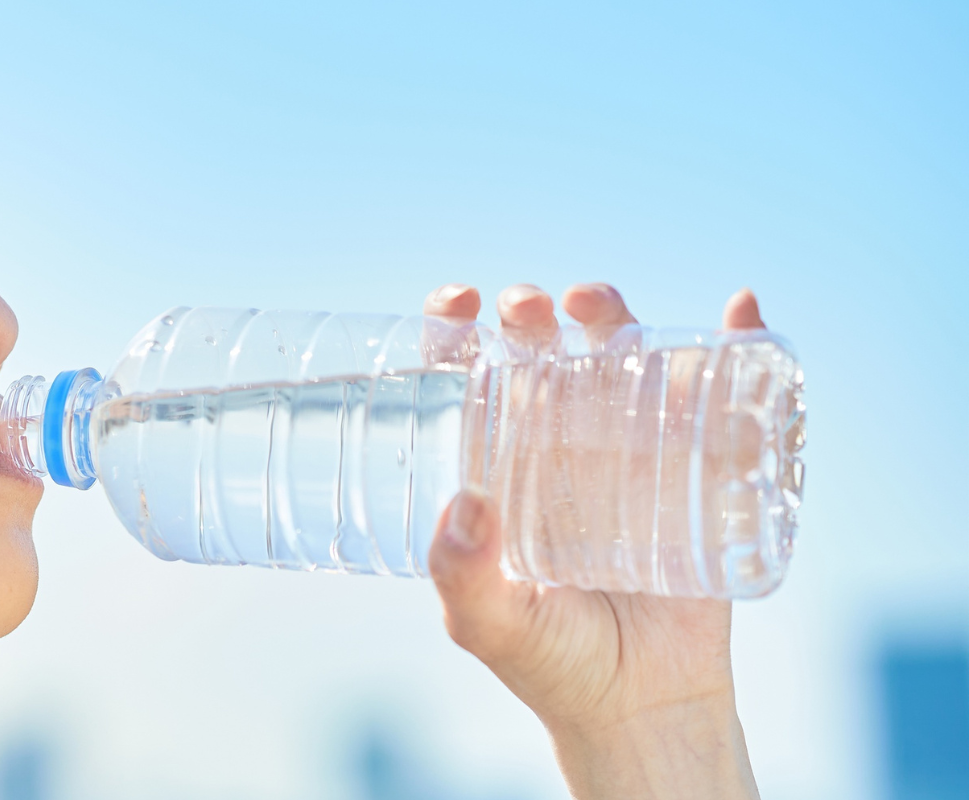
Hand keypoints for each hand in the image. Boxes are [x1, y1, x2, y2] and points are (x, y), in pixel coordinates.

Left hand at [423, 283, 763, 799]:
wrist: (644, 705)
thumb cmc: (553, 663)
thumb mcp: (490, 625)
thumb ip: (462, 577)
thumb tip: (463, 506)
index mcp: (498, 465)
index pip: (468, 377)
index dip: (455, 328)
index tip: (458, 305)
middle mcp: (559, 444)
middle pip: (543, 352)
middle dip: (532, 313)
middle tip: (529, 309)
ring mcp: (631, 451)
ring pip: (623, 359)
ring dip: (615, 314)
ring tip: (598, 307)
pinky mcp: (701, 470)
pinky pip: (722, 400)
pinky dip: (738, 346)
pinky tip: (739, 314)